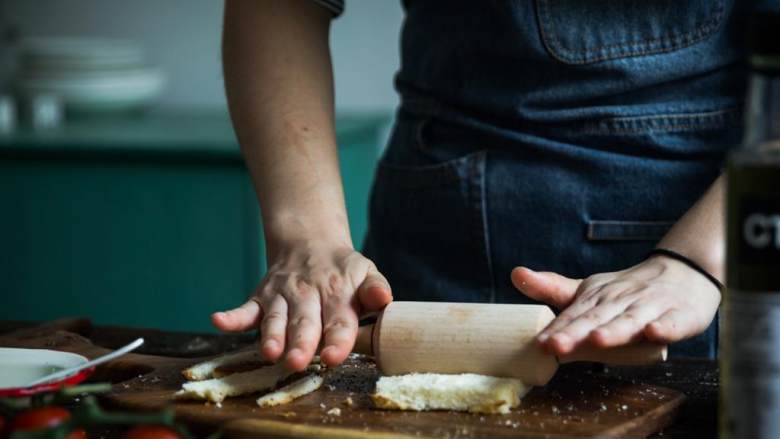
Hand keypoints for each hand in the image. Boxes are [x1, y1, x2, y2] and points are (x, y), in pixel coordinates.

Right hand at [211, 240, 391, 369]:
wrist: (310, 240)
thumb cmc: (342, 270)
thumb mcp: (365, 272)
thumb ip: (375, 288)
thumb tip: (385, 298)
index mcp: (337, 292)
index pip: (339, 319)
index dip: (337, 339)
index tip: (333, 355)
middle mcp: (308, 295)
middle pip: (304, 322)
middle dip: (300, 343)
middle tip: (298, 361)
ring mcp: (281, 296)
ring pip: (275, 319)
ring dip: (271, 335)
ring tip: (269, 352)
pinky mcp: (261, 298)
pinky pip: (244, 309)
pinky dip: (231, 317)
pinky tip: (219, 321)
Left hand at [510, 255, 720, 354]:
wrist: (683, 273)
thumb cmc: (627, 290)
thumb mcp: (589, 289)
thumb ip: (553, 289)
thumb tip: (515, 273)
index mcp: (598, 296)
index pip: (574, 314)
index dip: (557, 328)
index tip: (539, 341)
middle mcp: (621, 300)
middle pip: (597, 318)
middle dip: (577, 332)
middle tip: (555, 345)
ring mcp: (651, 307)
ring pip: (631, 321)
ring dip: (615, 331)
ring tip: (598, 340)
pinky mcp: (680, 315)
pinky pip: (672, 323)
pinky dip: (664, 328)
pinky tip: (655, 333)